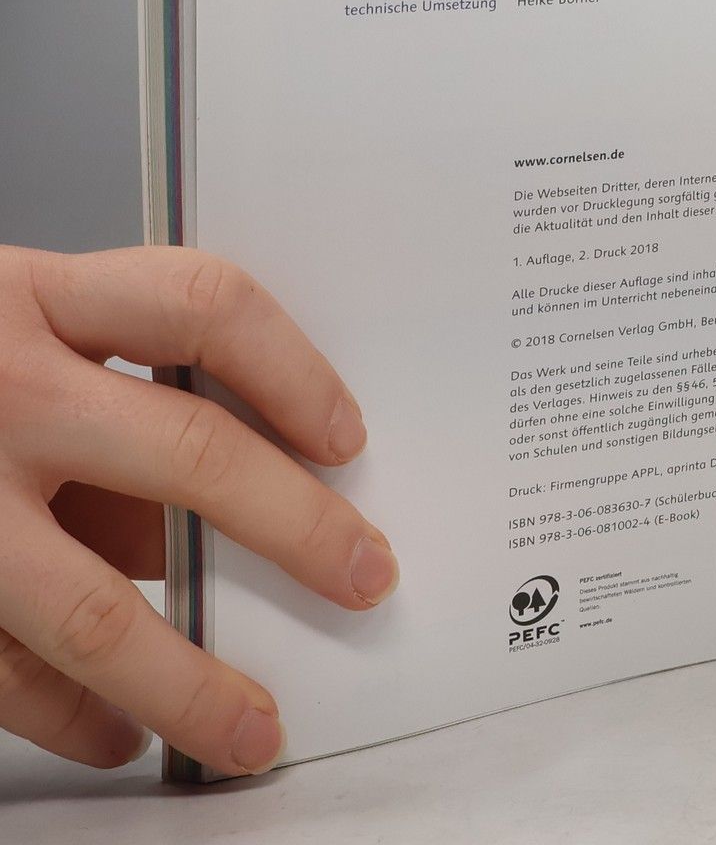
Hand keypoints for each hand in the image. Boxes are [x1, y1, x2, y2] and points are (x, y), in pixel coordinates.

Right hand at [0, 246, 395, 774]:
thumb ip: (104, 395)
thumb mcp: (6, 329)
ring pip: (93, 607)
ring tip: (253, 725)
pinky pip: (0, 672)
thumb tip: (229, 505)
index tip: (348, 436)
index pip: (203, 306)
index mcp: (29, 299)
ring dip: (188, 679)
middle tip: (362, 575)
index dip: (292, 370)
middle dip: (296, 529)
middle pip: (190, 455)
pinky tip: (121, 733)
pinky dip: (71, 717)